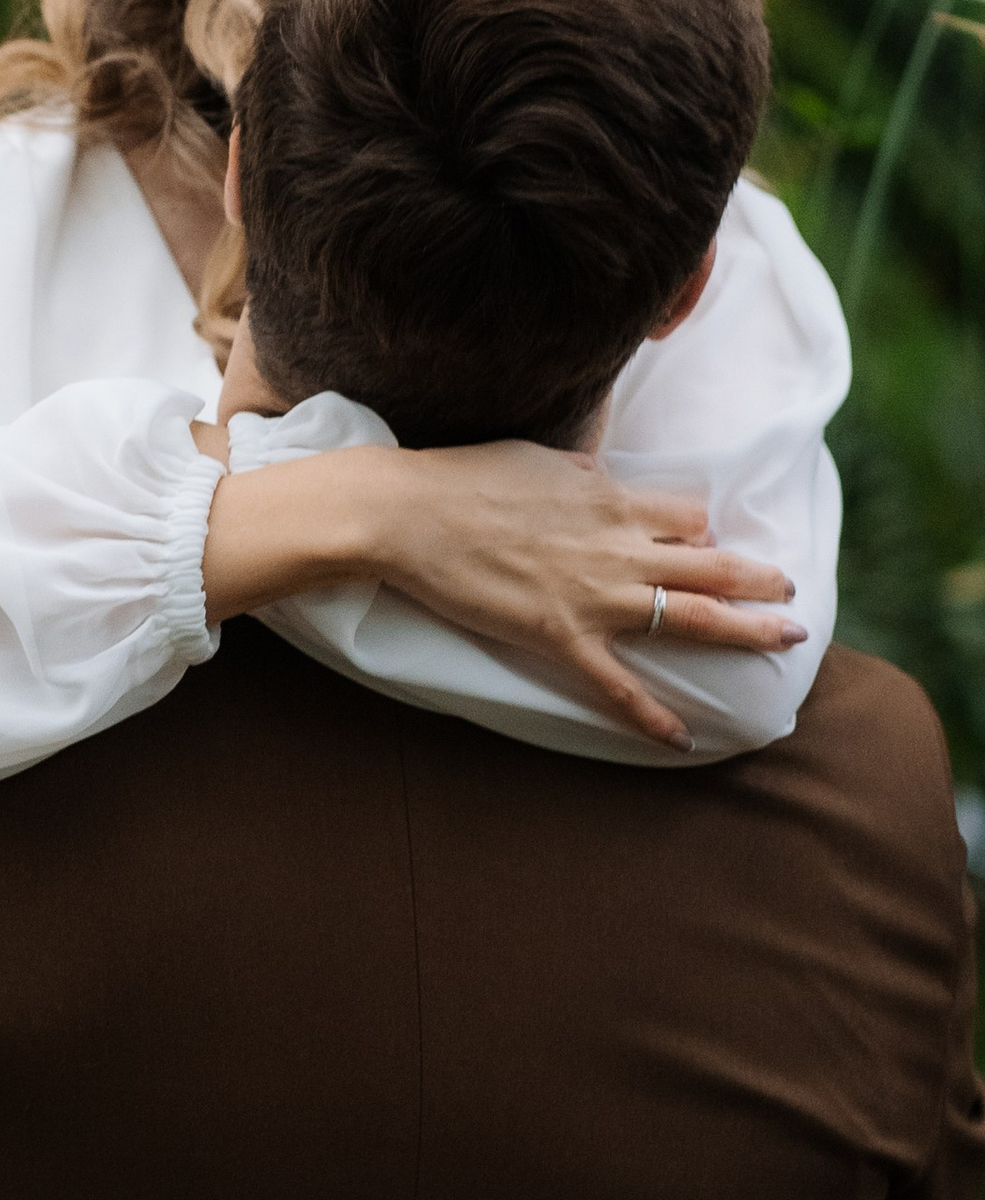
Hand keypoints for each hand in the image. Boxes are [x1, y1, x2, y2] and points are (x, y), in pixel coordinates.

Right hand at [358, 440, 804, 750]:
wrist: (409, 515)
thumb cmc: (464, 478)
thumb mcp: (536, 460)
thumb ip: (579, 475)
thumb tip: (598, 478)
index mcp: (612, 501)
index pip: (687, 516)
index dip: (704, 530)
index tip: (708, 542)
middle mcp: (618, 548)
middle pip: (714, 564)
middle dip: (761, 578)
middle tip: (790, 588)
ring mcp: (595, 596)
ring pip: (692, 616)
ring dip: (748, 629)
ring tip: (787, 639)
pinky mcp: (560, 637)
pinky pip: (618, 684)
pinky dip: (652, 715)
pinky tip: (682, 739)